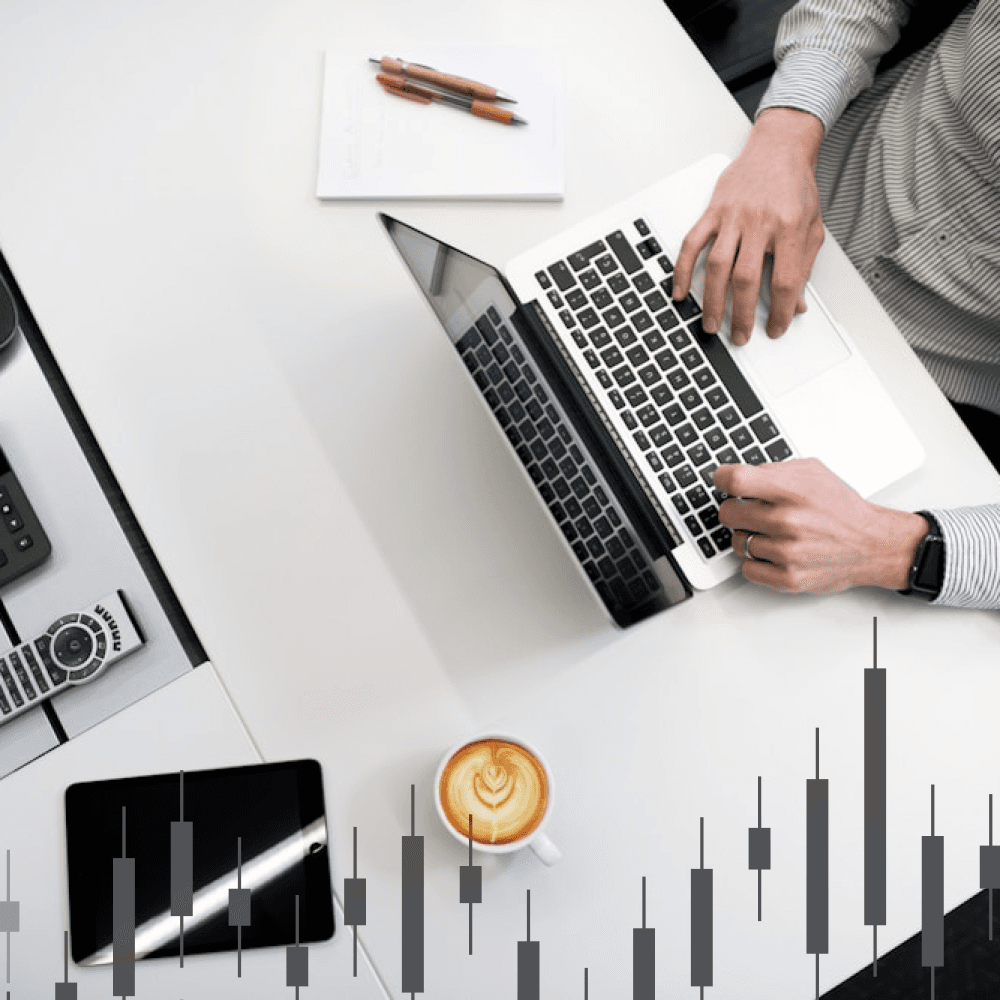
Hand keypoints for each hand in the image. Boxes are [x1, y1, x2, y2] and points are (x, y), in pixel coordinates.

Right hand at [672, 108, 825, 344]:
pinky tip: (680, 291)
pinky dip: (682, 270)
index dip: (782, 311)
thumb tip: (798, 304)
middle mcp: (759, 222)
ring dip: (712, 300)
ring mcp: (732, 216)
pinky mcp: (712, 211)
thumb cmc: (795, 187)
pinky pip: (691, 244)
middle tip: (740, 336)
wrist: (778, 148)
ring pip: (717, 266)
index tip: (777, 328)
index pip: (785, 280)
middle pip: (746, 279)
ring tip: (711, 323)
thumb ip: (804, 266)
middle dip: (742, 314)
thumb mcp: (811, 227)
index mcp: (789, 227)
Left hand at [714, 458, 928, 593]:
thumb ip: (774, 470)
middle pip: (727, 513)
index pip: (735, 480)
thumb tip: (740, 475)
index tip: (723, 481)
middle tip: (751, 511)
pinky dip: (756, 562)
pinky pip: (747, 569)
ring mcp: (787, 552)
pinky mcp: (788, 578)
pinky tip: (773, 552)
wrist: (873, 545)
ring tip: (773, 533)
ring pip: (737, 542)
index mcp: (793, 491)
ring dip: (750, 537)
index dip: (722, 479)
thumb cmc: (842, 509)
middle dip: (736, 509)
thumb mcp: (813, 473)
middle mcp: (788, 521)